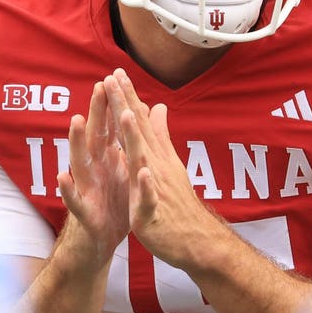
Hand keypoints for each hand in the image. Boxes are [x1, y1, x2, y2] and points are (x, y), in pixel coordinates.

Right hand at [56, 81, 134, 267]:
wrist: (98, 244)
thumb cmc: (111, 206)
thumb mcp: (122, 174)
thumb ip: (124, 147)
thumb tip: (131, 121)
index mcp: (105, 162)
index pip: (107, 128)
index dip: (110, 105)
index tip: (113, 78)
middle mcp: (92, 171)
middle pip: (93, 138)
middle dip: (95, 113)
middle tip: (98, 88)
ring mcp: (85, 190)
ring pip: (79, 163)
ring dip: (77, 142)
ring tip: (76, 122)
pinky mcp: (83, 213)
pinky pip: (74, 200)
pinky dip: (68, 189)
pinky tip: (61, 176)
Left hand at [103, 69, 228, 269]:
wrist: (196, 240)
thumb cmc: (178, 204)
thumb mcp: (168, 165)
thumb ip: (160, 136)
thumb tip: (158, 106)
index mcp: (154, 157)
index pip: (139, 123)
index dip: (127, 98)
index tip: (115, 72)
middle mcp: (155, 167)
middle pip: (138, 133)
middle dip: (125, 105)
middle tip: (114, 79)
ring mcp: (154, 189)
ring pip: (143, 159)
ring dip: (136, 137)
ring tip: (128, 114)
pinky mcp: (151, 213)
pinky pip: (149, 198)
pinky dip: (147, 185)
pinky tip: (144, 172)